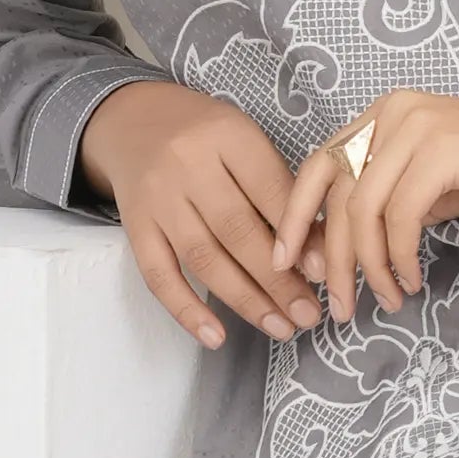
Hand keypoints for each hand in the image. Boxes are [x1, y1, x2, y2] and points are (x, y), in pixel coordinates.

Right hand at [80, 77, 327, 353]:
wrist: (133, 120)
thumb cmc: (207, 136)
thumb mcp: (247, 142)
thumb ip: (282, 190)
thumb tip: (321, 254)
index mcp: (229, 136)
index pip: (269, 190)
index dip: (298, 235)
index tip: (325, 274)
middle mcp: (189, 165)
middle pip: (238, 230)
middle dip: (278, 280)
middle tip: (309, 315)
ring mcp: (158, 198)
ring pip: (203, 257)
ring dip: (245, 300)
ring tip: (280, 328)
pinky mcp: (134, 226)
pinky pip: (158, 274)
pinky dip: (186, 309)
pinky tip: (216, 337)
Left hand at [276, 35, 458, 319]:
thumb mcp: (434, 188)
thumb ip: (387, 207)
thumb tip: (337, 251)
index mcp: (383, 114)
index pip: (317, 166)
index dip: (292, 217)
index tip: (287, 264)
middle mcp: (392, 111)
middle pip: (336, 194)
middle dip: (333, 258)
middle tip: (340, 306)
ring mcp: (417, 124)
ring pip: (363, 208)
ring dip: (368, 265)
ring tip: (385, 301)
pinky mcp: (444, 148)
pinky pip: (401, 214)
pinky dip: (399, 255)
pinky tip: (412, 279)